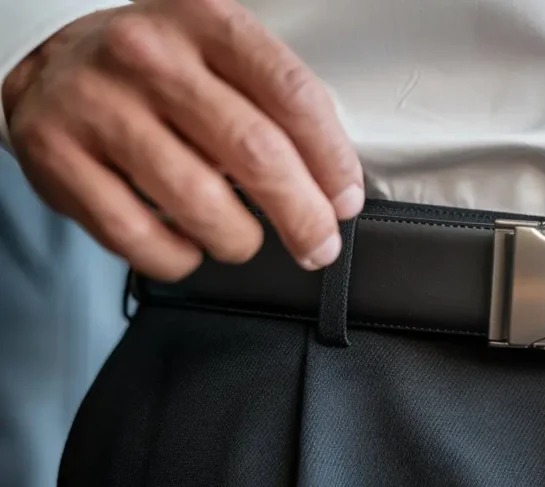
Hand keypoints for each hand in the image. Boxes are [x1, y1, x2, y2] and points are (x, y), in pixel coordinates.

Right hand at [2, 0, 363, 280]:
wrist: (51, 66)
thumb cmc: (156, 72)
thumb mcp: (218, 56)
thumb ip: (276, 105)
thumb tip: (332, 186)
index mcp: (205, 21)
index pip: (291, 94)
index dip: (331, 158)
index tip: (345, 199)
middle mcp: (150, 56)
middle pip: (254, 152)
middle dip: (302, 215)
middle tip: (318, 244)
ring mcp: (99, 105)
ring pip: (200, 203)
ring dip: (240, 240)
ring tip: (242, 239)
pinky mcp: (57, 157)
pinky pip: (138, 236)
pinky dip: (178, 258)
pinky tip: (188, 245)